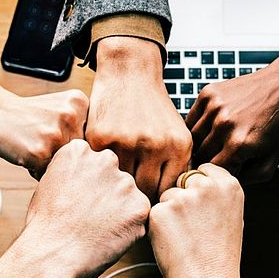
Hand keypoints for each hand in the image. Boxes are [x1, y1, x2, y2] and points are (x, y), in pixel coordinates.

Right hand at [0, 89, 88, 177]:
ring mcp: (56, 134)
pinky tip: (27, 153)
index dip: (75, 144)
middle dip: (64, 155)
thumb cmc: (26, 114)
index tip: (58, 135)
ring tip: (35, 147)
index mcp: (80, 102)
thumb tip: (102, 161)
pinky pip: (48, 174)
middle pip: (81, 154)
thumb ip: (81, 126)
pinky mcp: (40, 152)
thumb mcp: (60, 107)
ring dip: (51, 164)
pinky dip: (37, 170)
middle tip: (43, 141)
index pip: (93, 139)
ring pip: (66, 165)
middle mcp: (71, 116)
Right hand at [17, 139, 150, 277]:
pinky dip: (128, 228)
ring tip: (96, 229)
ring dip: (119, 210)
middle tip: (89, 217)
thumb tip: (87, 178)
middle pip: (113, 176)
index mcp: (80, 151)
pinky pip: (138, 216)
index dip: (86, 184)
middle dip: (106, 194)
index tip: (77, 199)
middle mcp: (105, 160)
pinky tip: (107, 237)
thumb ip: (74, 172)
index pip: (93, 163)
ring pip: (128, 196)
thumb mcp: (49, 183)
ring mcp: (125, 183)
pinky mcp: (140, 207)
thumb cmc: (45, 226)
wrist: (52, 255)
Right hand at [86, 36, 191, 200]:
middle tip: (129, 199)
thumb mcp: (176, 134)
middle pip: (145, 192)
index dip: (158, 201)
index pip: (168, 191)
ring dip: (116, 186)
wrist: (130, 73)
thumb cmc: (153, 108)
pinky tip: (101, 170)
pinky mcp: (101, 138)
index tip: (149, 202)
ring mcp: (126, 142)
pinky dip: (100, 171)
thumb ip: (176, 167)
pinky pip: (101, 168)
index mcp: (178, 146)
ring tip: (114, 187)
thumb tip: (170, 204)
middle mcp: (155, 145)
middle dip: (137, 197)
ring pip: (121, 183)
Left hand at [149, 164, 244, 277]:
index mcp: (228, 185)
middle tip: (193, 226)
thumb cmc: (219, 255)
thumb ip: (216, 194)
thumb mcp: (231, 216)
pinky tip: (174, 242)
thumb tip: (197, 180)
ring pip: (167, 196)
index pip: (203, 169)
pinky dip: (159, 226)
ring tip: (186, 237)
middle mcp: (206, 186)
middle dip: (183, 197)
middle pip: (183, 180)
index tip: (201, 205)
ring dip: (170, 212)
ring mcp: (182, 198)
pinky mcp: (161, 212)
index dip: (198, 188)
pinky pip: (154, 212)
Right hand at [184, 60, 278, 182]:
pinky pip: (191, 119)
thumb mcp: (271, 161)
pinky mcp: (208, 94)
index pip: (212, 172)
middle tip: (217, 160)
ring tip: (215, 144)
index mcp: (239, 145)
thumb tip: (222, 183)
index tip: (221, 172)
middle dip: (207, 161)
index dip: (216, 175)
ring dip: (200, 145)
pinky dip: (197, 127)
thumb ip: (246, 179)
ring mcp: (214, 107)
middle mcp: (224, 125)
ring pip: (192, 138)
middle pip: (199, 156)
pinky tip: (211, 128)